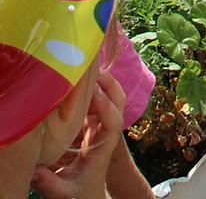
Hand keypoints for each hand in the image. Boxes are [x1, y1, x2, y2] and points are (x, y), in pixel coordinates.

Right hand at [32, 70, 126, 198]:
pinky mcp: (91, 127)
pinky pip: (94, 104)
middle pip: (118, 103)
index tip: (95, 93)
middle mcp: (106, 133)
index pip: (114, 122)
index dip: (107, 106)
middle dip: (110, 85)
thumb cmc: (79, 194)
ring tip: (83, 71)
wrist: (87, 196)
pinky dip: (89, 92)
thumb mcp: (64, 193)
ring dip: (100, 84)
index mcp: (106, 147)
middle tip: (94, 70)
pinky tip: (74, 85)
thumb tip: (35, 170)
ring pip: (108, 99)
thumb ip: (50, 183)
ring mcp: (100, 128)